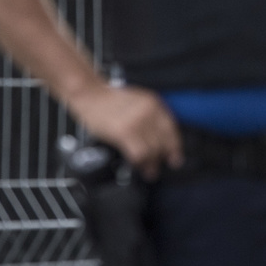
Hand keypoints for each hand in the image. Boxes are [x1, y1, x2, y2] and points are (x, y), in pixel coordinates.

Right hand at [66, 83, 182, 180]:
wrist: (90, 94)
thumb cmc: (109, 100)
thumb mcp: (137, 101)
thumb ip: (150, 115)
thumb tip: (158, 137)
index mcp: (154, 103)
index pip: (172, 129)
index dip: (175, 147)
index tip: (176, 158)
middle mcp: (149, 112)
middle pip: (163, 141)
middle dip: (163, 158)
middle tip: (158, 167)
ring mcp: (137, 121)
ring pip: (153, 150)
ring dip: (151, 164)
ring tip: (149, 172)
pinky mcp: (124, 131)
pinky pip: (139, 153)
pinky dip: (140, 162)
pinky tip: (138, 166)